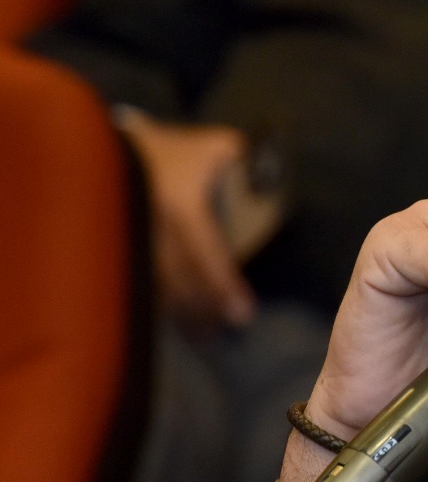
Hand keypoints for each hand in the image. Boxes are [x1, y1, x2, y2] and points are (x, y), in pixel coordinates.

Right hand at [120, 112, 255, 329]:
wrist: (102, 146)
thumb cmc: (165, 148)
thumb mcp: (210, 146)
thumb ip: (244, 156)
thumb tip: (272, 169)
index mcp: (182, 209)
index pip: (208, 254)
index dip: (224, 286)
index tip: (243, 314)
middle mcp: (156, 231)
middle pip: (183, 280)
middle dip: (203, 308)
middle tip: (224, 335)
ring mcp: (134, 241)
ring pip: (160, 285)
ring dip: (181, 312)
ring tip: (203, 336)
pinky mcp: (118, 247)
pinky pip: (140, 279)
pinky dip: (159, 301)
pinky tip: (172, 319)